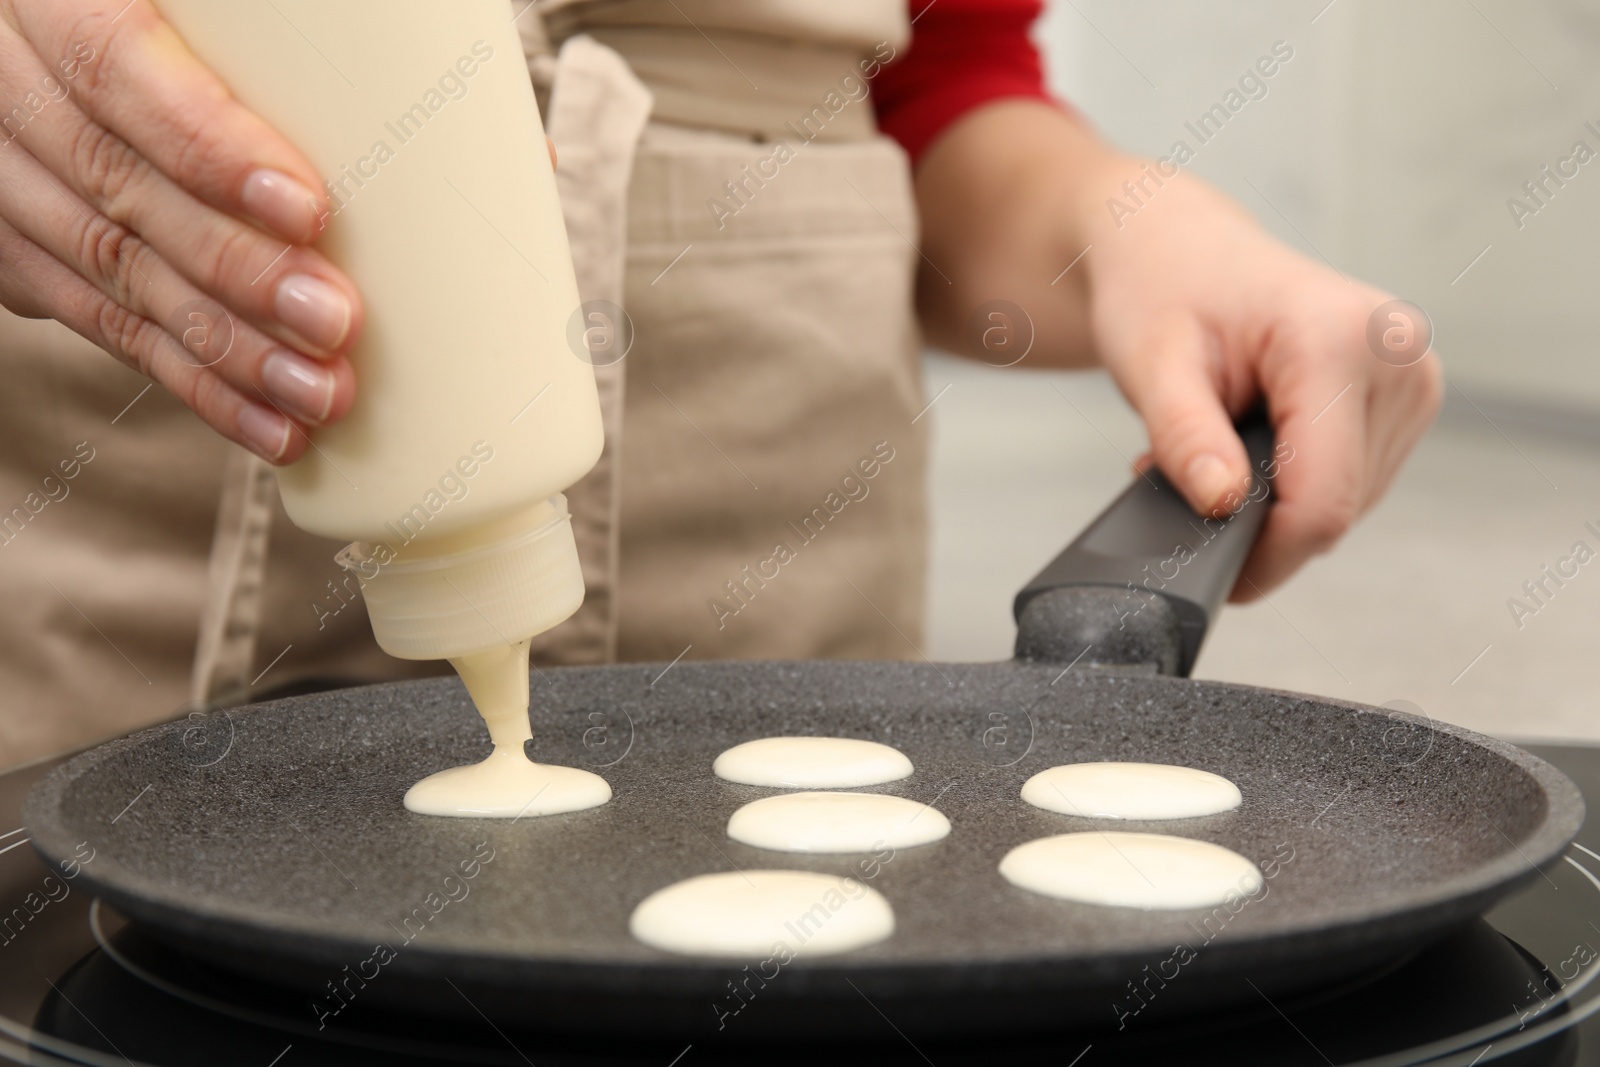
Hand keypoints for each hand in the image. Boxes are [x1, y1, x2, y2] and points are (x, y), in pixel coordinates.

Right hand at [0, 0, 360, 462]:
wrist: (63, 56)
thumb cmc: (182, 29)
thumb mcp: (209, 14)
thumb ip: (272, 42)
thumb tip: (446, 113)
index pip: (118, 70)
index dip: (208, 146)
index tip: (305, 206)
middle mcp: (3, 84)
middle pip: (120, 189)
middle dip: (237, 271)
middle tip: (332, 322)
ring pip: (111, 273)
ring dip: (227, 350)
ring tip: (318, 394)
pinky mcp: (13, 248)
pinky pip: (103, 324)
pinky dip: (196, 382)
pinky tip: (270, 425)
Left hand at [1077, 157, 1441, 598]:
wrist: (1182, 249)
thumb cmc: (1163, 290)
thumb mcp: (1152, 365)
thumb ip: (1185, 438)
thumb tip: (1222, 505)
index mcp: (1340, 338)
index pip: (1322, 500)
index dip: (1266, 557)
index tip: (1212, 576)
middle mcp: (1397, 356)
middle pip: (1337, 509)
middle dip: (1258, 521)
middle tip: (1187, 480)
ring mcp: (1413, 378)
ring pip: (1347, 504)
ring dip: (1275, 503)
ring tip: (1215, 452)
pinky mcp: (1408, 398)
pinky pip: (1352, 481)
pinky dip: (1296, 483)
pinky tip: (1251, 448)